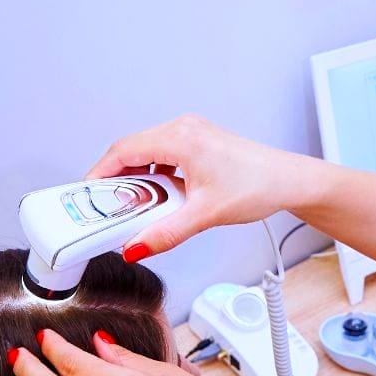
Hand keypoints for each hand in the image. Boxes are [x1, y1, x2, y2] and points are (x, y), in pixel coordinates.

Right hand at [86, 114, 328, 257]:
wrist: (288, 181)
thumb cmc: (258, 186)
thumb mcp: (204, 215)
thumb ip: (165, 233)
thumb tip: (135, 247)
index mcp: (180, 138)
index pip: (122, 151)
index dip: (99, 174)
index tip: (86, 195)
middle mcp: (184, 129)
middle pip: (131, 150)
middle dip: (116, 180)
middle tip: (107, 208)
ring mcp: (192, 134)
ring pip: (148, 154)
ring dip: (137, 179)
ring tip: (134, 208)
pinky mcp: (200, 143)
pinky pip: (164, 155)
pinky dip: (155, 176)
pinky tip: (161, 198)